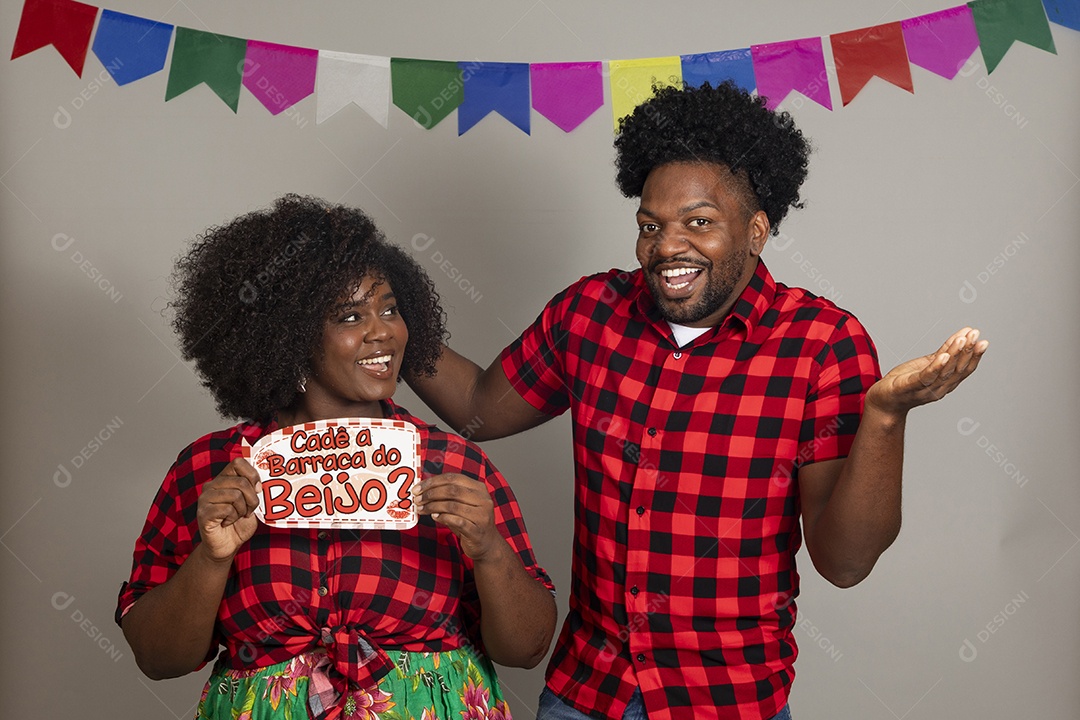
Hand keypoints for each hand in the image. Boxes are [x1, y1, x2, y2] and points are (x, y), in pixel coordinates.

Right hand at [196, 458, 260, 562]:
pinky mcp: (203, 513)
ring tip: (237, 516)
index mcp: (224, 479)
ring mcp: (205, 499)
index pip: (238, 463)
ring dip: (242, 510)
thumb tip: (260, 483)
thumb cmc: (239, 524)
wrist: (227, 546)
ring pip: (235, 495)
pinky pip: (227, 509)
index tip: (258, 489)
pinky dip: (233, 518)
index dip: (252, 475)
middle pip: (241, 481)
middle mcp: (212, 485)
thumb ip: (254, 490)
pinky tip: (227, 522)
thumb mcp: (251, 503)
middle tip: (249, 510)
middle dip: (252, 499)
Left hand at [413, 473, 503, 561]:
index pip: (453, 478)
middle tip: (417, 499)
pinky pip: (457, 521)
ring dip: (433, 506)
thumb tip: (423, 490)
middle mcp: (483, 499)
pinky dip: (443, 518)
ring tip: (422, 509)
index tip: (418, 487)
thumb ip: (447, 496)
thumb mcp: (462, 504)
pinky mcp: (477, 530)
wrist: (487, 544)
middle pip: (452, 490)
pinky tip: (434, 517)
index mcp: (478, 488)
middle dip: (431, 493)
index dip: (433, 481)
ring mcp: (482, 515)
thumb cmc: (470, 522)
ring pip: (452, 505)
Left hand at [865, 327, 988, 416]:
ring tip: (962, 339)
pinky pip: (925, 377)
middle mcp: (939, 388)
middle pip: (957, 369)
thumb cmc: (905, 381)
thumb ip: (944, 351)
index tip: (984, 341)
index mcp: (945, 383)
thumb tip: (963, 335)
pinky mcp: (909, 387)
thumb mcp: (927, 363)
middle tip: (975, 334)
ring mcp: (925, 389)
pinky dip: (936, 367)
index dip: (975, 356)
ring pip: (944, 371)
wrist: (883, 402)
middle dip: (968, 351)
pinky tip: (943, 355)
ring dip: (955, 354)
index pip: (964, 369)